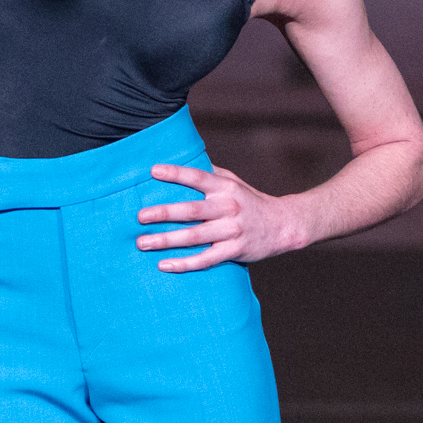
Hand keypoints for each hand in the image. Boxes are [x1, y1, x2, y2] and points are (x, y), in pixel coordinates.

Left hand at [135, 162, 308, 271]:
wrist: (283, 225)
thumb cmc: (250, 201)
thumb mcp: (233, 182)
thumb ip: (210, 173)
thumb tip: (183, 157)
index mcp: (225, 187)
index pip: (198, 177)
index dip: (176, 174)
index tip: (153, 171)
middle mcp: (228, 207)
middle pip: (191, 211)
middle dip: (163, 213)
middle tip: (139, 216)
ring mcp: (232, 231)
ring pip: (194, 237)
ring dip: (166, 241)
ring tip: (142, 243)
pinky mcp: (235, 251)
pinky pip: (206, 260)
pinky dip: (184, 264)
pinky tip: (164, 265)